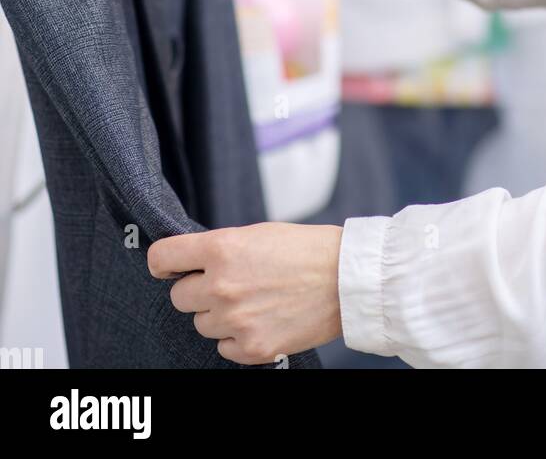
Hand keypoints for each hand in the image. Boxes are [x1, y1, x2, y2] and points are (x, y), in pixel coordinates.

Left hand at [148, 221, 343, 364]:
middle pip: (179, 297)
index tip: (168, 267)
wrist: (346, 279)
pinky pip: (223, 347)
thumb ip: (220, 249)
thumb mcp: (257, 234)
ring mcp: (235, 320)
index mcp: (221, 248)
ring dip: (219, 315)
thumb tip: (191, 264)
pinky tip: (261, 319)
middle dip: (198, 291)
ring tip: (251, 301)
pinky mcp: (251, 348)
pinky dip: (237, 337)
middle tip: (227, 284)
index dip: (162, 262)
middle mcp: (222, 285)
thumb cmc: (306, 250)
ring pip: (201, 324)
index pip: (163, 257)